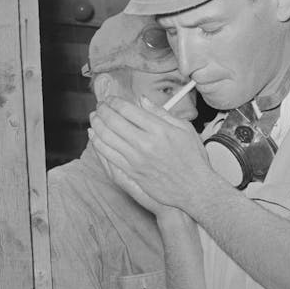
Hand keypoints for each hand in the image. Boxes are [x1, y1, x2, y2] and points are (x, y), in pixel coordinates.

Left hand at [89, 95, 229, 218]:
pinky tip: (95, 136)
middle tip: (100, 105)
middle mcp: (145, 143)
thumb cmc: (192, 158)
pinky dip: (97, 143)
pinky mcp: (131, 172)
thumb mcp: (184, 128)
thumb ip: (161, 112)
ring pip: (106, 137)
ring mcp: (136, 159)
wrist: (194, 189)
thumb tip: (142, 99)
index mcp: (159, 129)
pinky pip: (107, 155)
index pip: (127, 109)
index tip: (110, 99)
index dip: (114, 101)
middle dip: (102, 110)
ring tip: (94, 117)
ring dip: (96, 124)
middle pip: (113, 121)